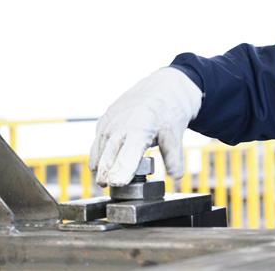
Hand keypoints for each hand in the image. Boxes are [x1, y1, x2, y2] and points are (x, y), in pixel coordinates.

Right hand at [88, 67, 201, 186]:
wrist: (161, 89)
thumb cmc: (167, 111)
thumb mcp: (176, 133)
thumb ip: (174, 156)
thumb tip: (176, 175)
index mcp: (141, 127)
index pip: (127, 152)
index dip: (121, 169)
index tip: (116, 183)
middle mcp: (121, 123)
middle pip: (109, 153)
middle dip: (106, 172)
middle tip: (106, 185)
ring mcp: (110, 121)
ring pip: (100, 148)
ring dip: (100, 165)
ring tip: (104, 180)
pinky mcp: (104, 120)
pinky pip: (98, 141)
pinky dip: (98, 155)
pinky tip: (102, 165)